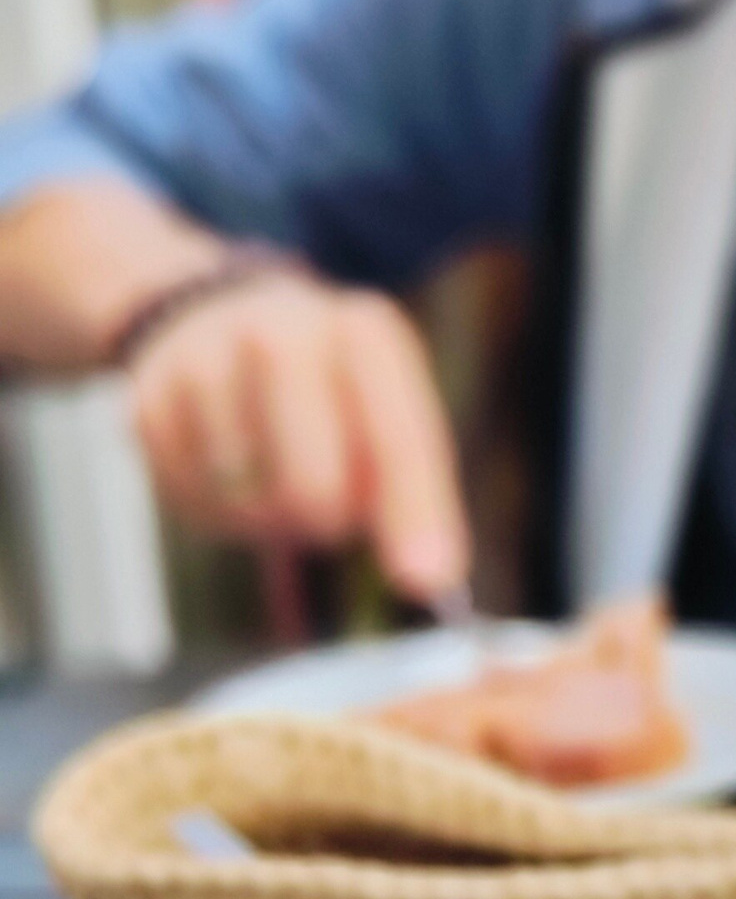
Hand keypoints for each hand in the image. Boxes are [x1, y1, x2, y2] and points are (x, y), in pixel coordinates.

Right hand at [125, 271, 469, 602]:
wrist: (215, 318)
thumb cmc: (329, 388)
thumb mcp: (386, 408)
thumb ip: (414, 485)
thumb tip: (428, 576)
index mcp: (363, 333)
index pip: (398, 440)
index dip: (414, 514)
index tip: (426, 580)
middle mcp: (281, 333)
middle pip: (313, 488)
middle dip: (326, 523)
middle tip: (330, 510)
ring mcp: (202, 362)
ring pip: (245, 503)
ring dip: (268, 517)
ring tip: (274, 472)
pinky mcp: (144, 401)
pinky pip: (189, 502)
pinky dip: (215, 509)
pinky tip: (225, 468)